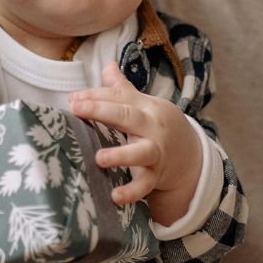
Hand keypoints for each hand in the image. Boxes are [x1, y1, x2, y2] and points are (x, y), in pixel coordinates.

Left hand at [69, 62, 200, 205]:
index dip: (95, 96)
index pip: (119, 97)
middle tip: (76, 108)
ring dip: (121, 155)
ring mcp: (155, 152)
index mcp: (146, 107)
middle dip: (101, 110)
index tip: (72, 98)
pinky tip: (115, 197)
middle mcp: (152, 128)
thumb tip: (108, 65)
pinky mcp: (155, 175)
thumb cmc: (156, 126)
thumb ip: (122, 89)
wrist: (189, 154)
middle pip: (127, 116)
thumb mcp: (144, 105)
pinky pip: (144, 185)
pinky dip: (131, 192)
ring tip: (99, 158)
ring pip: (141, 153)